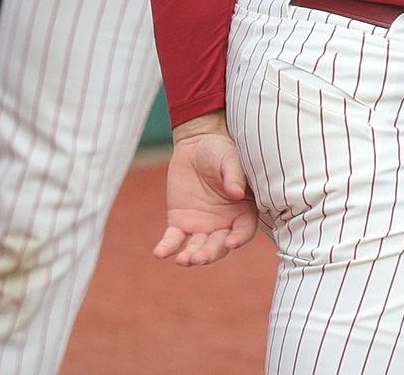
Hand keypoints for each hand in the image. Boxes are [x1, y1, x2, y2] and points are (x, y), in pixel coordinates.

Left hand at [155, 120, 258, 267]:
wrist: (197, 143)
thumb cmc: (221, 151)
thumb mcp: (230, 159)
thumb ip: (234, 175)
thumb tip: (237, 192)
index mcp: (242, 213)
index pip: (243, 231)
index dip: (239, 238)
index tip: (231, 242)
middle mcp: (224, 225)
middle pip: (219, 246)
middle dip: (210, 253)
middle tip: (199, 258)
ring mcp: (201, 226)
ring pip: (197, 247)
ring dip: (190, 256)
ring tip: (183, 260)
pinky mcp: (180, 221)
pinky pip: (174, 238)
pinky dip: (167, 247)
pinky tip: (159, 253)